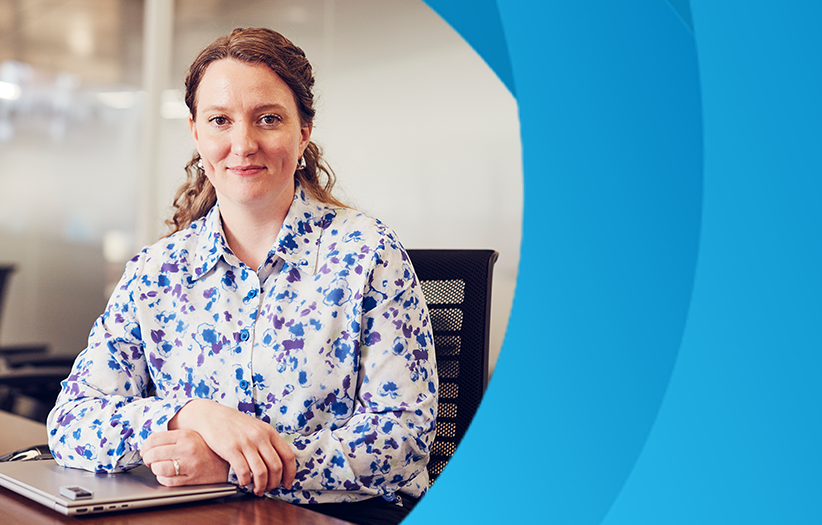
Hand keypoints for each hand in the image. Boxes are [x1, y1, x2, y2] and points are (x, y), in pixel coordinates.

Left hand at [142, 429, 229, 486]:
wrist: (228, 461)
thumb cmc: (208, 448)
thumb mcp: (193, 435)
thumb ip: (174, 436)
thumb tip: (151, 442)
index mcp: (186, 435)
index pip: (154, 439)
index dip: (145, 446)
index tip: (146, 450)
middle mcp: (187, 449)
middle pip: (153, 454)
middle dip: (147, 459)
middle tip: (150, 460)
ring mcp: (189, 465)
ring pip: (159, 469)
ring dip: (155, 469)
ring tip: (158, 467)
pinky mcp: (191, 479)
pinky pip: (168, 481)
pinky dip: (163, 479)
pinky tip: (167, 475)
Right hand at [168, 399, 295, 494]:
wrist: (212, 415)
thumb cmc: (235, 424)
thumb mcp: (257, 428)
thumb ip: (268, 442)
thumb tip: (279, 464)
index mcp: (269, 432)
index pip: (288, 455)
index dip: (290, 473)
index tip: (287, 484)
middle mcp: (260, 437)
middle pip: (276, 467)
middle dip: (274, 483)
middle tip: (268, 489)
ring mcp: (246, 443)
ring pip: (261, 472)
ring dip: (261, 486)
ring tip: (257, 490)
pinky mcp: (231, 449)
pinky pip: (243, 471)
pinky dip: (245, 481)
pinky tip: (243, 482)